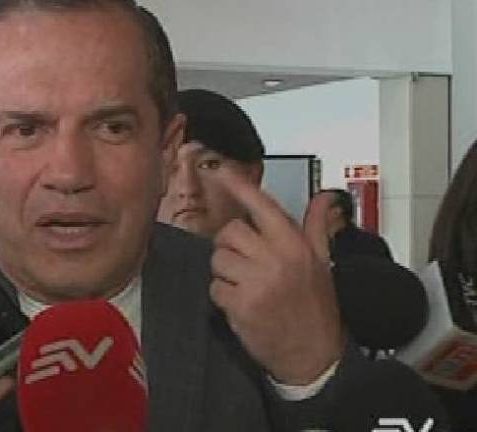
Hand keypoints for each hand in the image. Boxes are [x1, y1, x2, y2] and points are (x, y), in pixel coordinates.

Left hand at [209, 169, 343, 384]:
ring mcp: (257, 282)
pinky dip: (222, 296)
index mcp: (295, 245)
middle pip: (230, 232)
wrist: (314, 355)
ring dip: (226, 273)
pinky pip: (214, 287)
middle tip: (244, 263)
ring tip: (246, 286)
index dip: (240, 187)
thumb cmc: (316, 308)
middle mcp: (276, 259)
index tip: (221, 172)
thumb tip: (325, 199)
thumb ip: (317, 228)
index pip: (263, 207)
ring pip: (218, 260)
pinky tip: (241, 304)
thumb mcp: (323, 264)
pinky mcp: (240, 305)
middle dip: (231, 247)